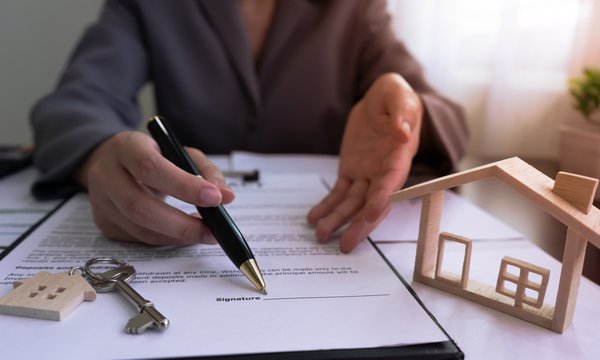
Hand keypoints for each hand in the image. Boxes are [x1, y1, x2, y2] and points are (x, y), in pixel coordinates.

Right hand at [75, 131, 233, 244]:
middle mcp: (105, 174)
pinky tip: (184, 235)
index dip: (184, 186)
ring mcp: (100, 202)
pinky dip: (167, 240)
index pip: (150, 168)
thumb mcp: (178, 151)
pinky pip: (138, 239)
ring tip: (205, 234)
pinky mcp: (104, 223)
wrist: (112, 161)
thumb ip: (204, 171)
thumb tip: (227, 196)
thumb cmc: (152, 154)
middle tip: (212, 230)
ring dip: (178, 237)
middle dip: (181, 224)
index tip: (215, 199)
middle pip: (139, 206)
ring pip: (139, 229)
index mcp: (125, 147)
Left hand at [307, 73, 421, 251]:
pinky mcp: (351, 171)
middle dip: (360, 224)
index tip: (371, 213)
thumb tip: (402, 131)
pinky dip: (327, 206)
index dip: (382, 197)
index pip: (392, 180)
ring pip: (353, 203)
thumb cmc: (395, 97)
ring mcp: (367, 173)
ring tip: (321, 235)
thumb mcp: (399, 95)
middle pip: (373, 202)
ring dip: (339, 220)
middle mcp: (384, 171)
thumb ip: (402, 112)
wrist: (382, 99)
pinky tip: (314, 218)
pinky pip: (339, 193)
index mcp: (399, 154)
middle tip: (346, 244)